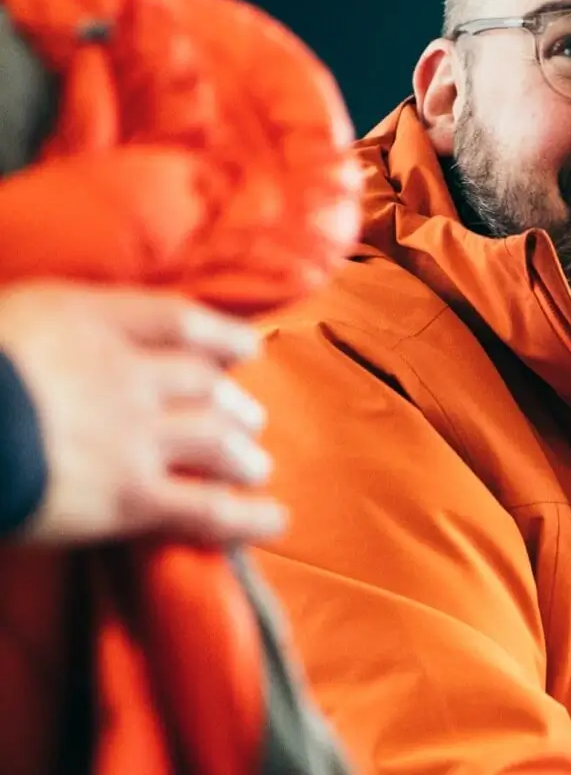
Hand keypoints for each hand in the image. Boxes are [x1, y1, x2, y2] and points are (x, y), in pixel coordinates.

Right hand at [0, 281, 287, 545]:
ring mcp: (136, 434)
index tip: (245, 347)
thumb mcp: (9, 318)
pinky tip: (275, 522)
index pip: (176, 321)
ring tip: (256, 466)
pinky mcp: (130, 496)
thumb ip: (51, 327)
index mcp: (92, 320)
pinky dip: (246, 517)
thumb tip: (59, 339)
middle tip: (250, 417)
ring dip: (242, 455)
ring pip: (215, 440)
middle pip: (204, 383)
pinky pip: (204, 508)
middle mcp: (128, 372)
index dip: (218, 334)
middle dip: (232, 403)